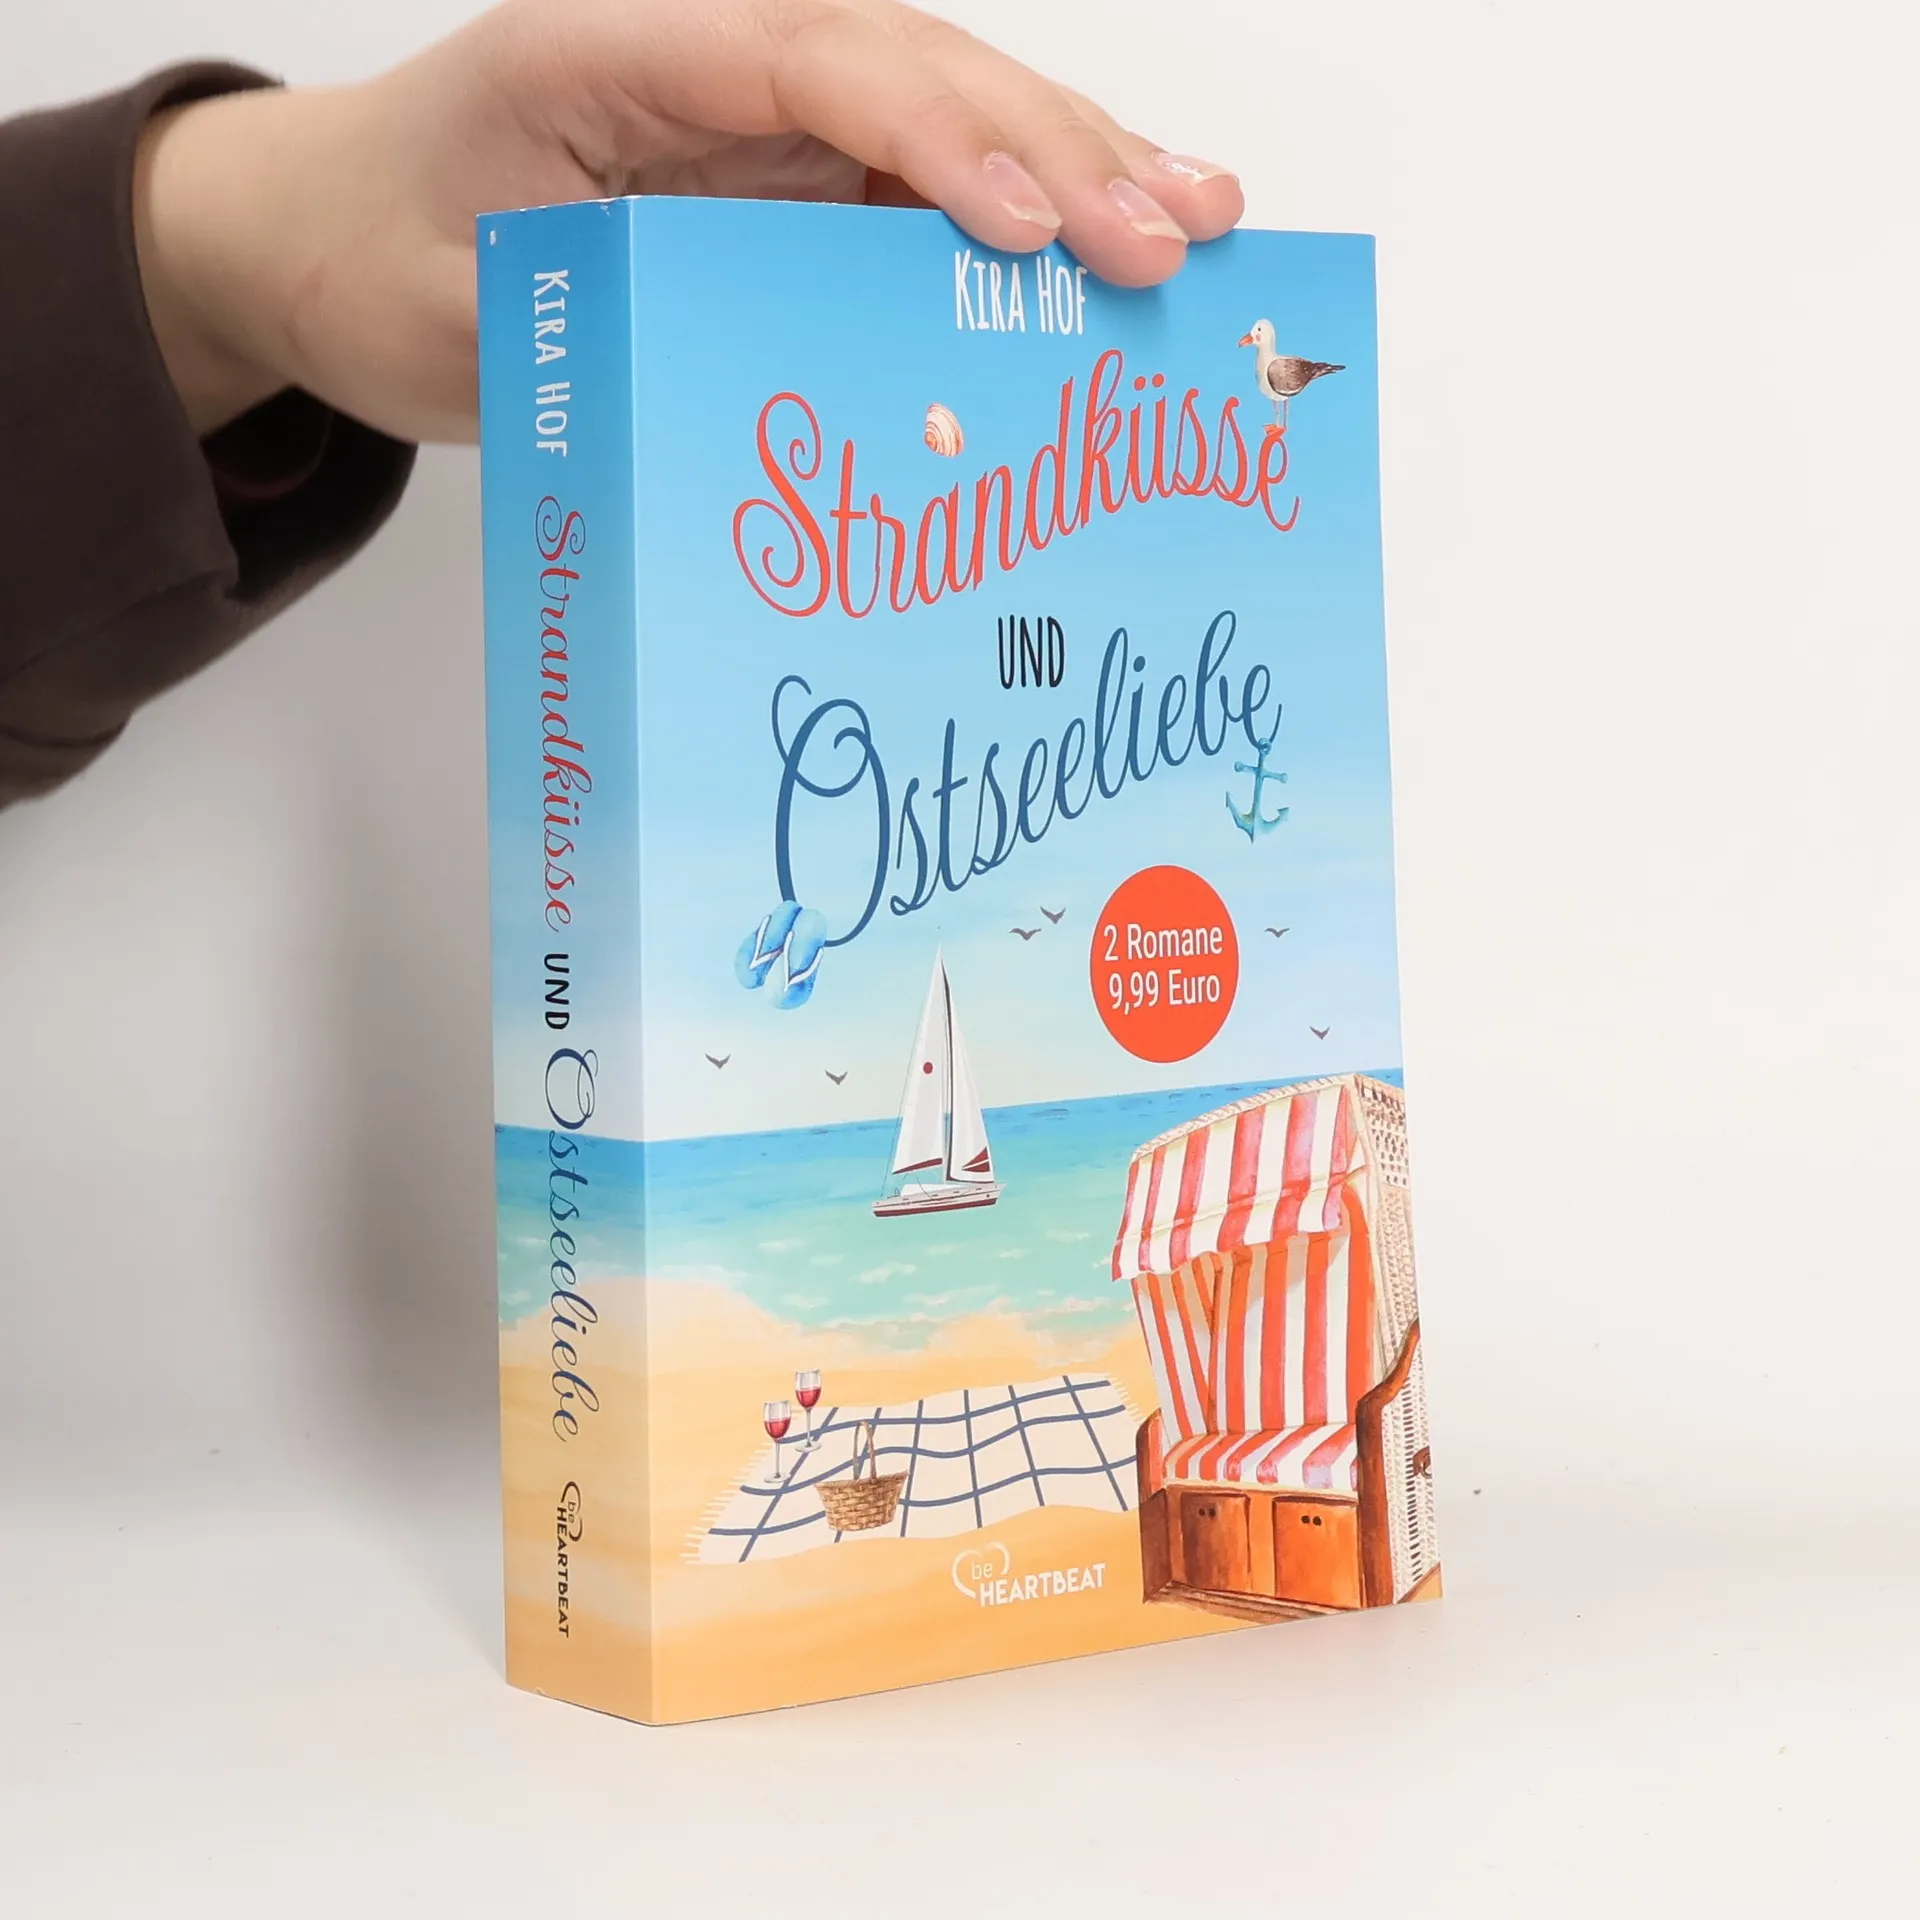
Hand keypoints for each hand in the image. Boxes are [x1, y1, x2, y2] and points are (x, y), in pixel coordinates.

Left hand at [133, 0, 1243, 441]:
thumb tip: (761, 397)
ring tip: (1204, 222)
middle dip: (1052, 155)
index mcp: (609, 48)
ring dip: (1080, 165)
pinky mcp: (787, 175)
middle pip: (915, 70)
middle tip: (1169, 243)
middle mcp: (708, 56)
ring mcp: (761, 112)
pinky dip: (1028, 212)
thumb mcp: (446, 317)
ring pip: (949, 111)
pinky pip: (926, 180)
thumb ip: (589, 333)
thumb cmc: (372, 256)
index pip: (805, 59)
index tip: (1023, 230)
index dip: (933, 136)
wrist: (323, 235)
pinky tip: (1122, 236)